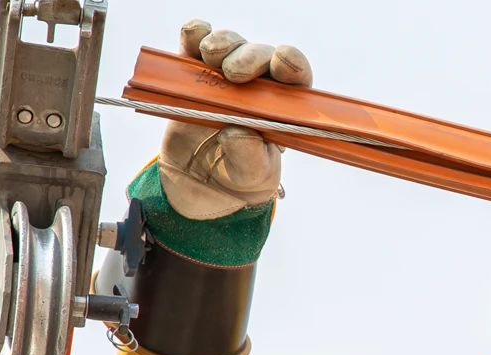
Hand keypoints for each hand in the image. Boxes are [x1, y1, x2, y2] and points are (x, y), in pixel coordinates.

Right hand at [156, 19, 312, 219]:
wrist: (202, 182)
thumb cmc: (241, 175)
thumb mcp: (252, 175)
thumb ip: (250, 155)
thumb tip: (237, 130)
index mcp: (285, 105)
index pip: (296, 76)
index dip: (292, 63)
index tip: (281, 61)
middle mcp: (259, 84)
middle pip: (260, 54)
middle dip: (249, 56)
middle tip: (233, 72)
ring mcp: (226, 76)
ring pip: (230, 44)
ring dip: (222, 43)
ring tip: (211, 57)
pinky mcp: (195, 73)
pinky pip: (195, 45)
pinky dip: (194, 35)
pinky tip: (194, 35)